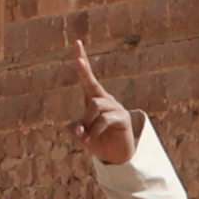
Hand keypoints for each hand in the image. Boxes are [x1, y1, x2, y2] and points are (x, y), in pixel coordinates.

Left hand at [73, 34, 135, 160]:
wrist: (115, 155)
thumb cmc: (97, 140)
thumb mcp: (81, 134)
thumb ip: (76, 129)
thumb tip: (79, 129)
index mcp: (93, 99)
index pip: (86, 77)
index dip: (81, 59)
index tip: (77, 42)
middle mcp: (104, 99)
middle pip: (91, 84)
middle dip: (84, 71)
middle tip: (78, 61)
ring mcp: (115, 107)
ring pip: (94, 106)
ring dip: (87, 123)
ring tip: (86, 136)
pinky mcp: (123, 117)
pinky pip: (104, 119)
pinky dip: (94, 130)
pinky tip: (90, 139)